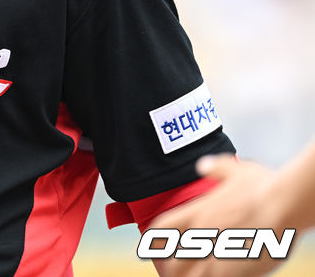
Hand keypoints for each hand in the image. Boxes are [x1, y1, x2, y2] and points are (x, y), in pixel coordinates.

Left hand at [150, 155, 284, 276]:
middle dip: (172, 269)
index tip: (150, 246)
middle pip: (172, 260)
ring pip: (190, 276)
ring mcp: (213, 255)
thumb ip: (216, 169)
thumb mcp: (236, 171)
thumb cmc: (262, 187)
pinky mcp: (230, 270)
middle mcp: (199, 234)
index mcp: (197, 213)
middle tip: (175, 272)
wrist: (281, 205)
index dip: (153, 240)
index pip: (162, 228)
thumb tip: (203, 165)